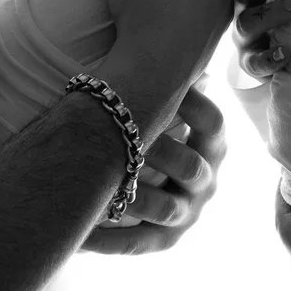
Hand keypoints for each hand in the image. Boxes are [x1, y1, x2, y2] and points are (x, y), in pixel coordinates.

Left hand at [82, 86, 226, 253]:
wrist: (147, 178)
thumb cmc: (150, 126)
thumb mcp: (169, 105)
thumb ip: (174, 81)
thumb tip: (178, 50)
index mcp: (213, 144)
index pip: (212, 122)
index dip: (189, 102)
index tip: (157, 87)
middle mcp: (208, 180)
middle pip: (189, 166)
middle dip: (154, 149)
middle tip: (118, 134)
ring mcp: (188, 213)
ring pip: (163, 207)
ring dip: (130, 195)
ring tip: (95, 183)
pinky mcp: (164, 239)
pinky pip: (135, 241)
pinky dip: (105, 238)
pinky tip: (77, 232)